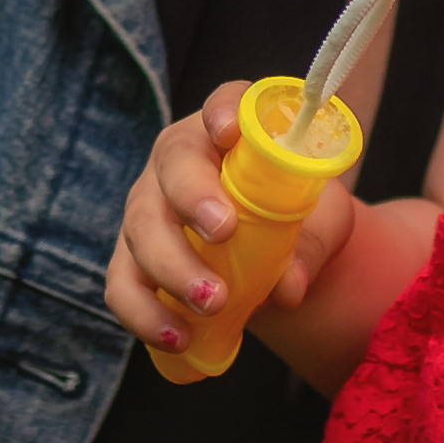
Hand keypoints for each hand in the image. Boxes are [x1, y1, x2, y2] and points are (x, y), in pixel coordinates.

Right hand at [104, 80, 356, 355]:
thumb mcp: (320, 221)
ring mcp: (147, 208)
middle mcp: (178, 160)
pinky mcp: (131, 258)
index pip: (226, 104)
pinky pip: (122, 285)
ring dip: (172, 268)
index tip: (230, 131)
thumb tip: (288, 287)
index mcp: (227, 131)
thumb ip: (312, 244)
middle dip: (193, 200)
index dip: (225, 112)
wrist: (269, 250)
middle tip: (223, 234)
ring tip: (212, 305)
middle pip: (173, 168)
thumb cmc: (292, 213)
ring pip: (141, 229)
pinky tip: (177, 338)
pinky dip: (145, 314)